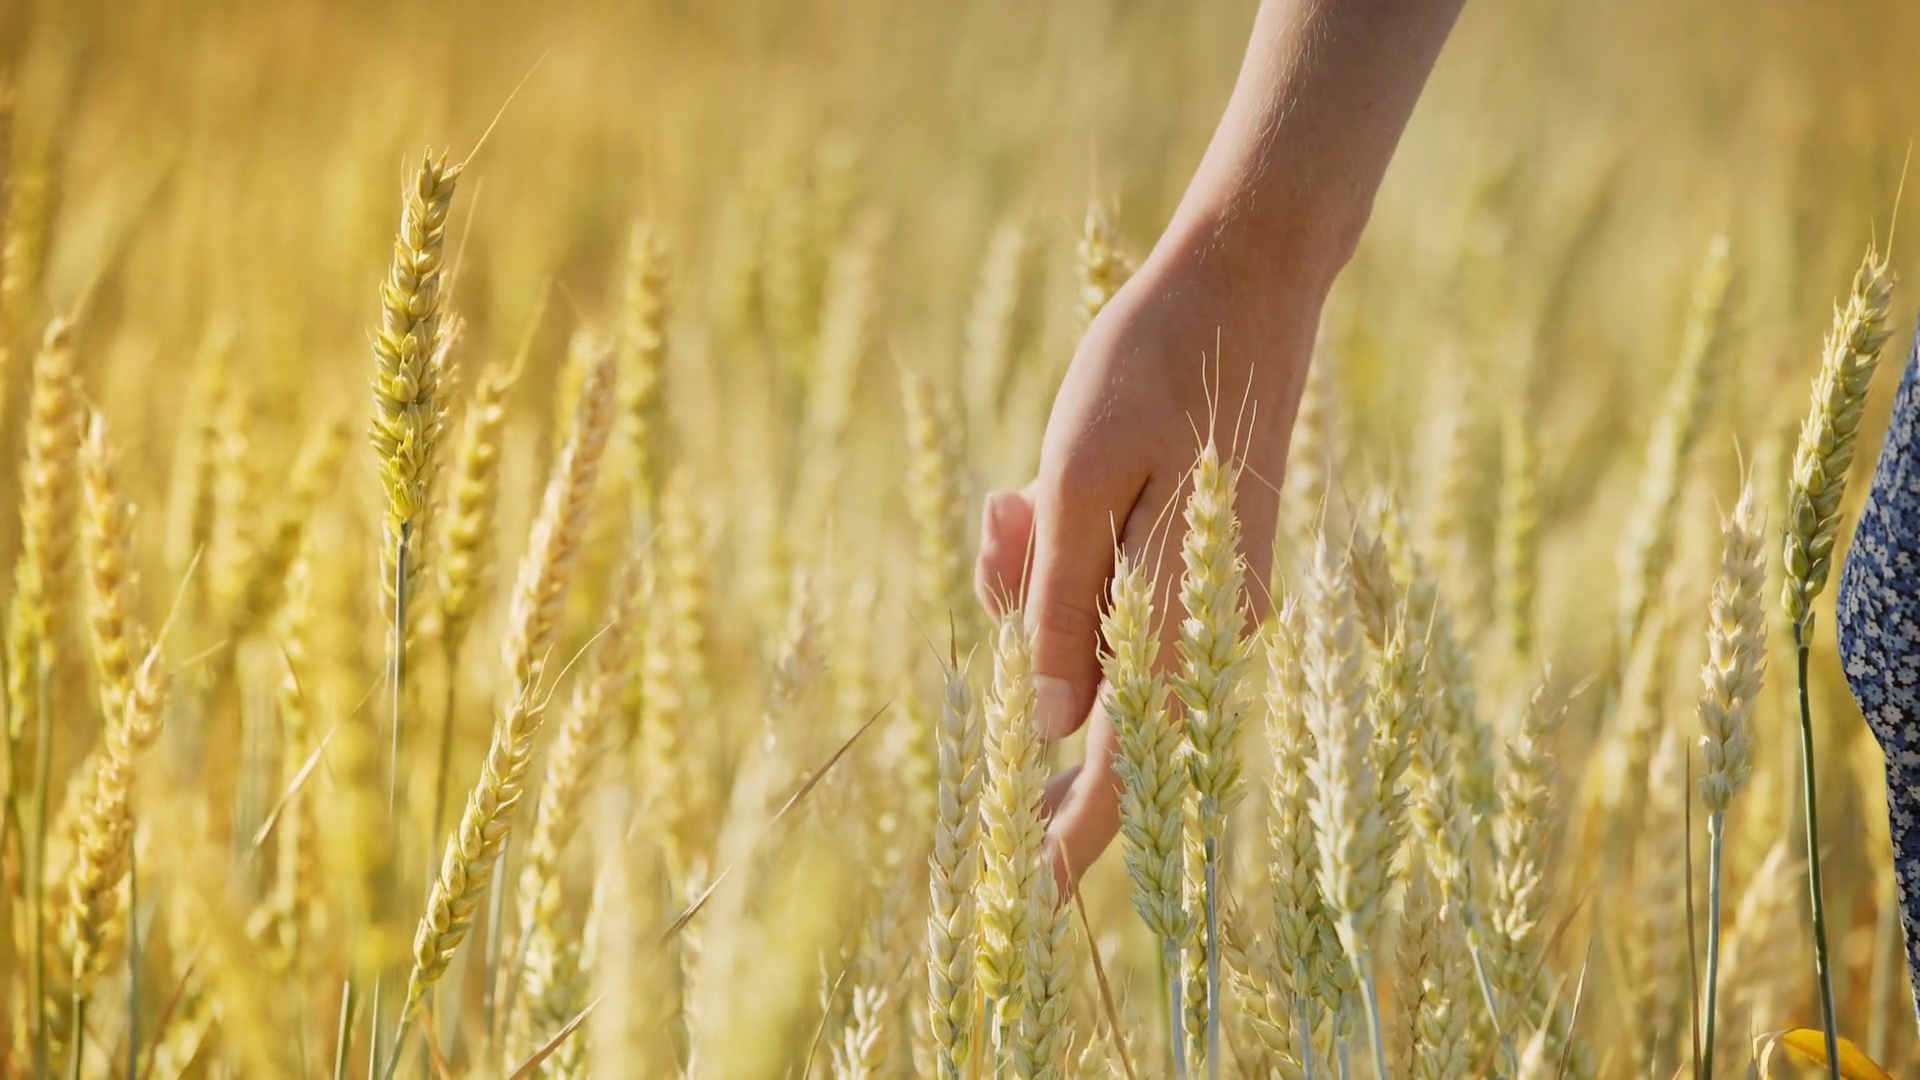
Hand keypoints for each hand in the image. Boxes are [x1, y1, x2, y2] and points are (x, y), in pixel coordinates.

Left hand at [974, 227, 1322, 888]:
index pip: (1117, 769)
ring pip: (1084, 637)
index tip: (1017, 902)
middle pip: (1082, 693)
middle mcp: (1203, 630)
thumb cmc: (1149, 368)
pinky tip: (1043, 489)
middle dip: (1021, 635)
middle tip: (1010, 521)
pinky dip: (1063, 555)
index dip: (1063, 838)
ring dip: (1035, 580)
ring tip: (1025, 488)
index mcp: (1179, 621)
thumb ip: (1057, 607)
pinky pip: (1106, 593)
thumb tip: (1044, 731)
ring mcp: (1206, 600)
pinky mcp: (1197, 566)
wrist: (1245, 282)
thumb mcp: (1078, 480)